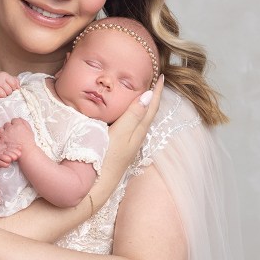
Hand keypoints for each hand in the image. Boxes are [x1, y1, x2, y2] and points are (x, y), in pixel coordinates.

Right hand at [0, 71, 20, 97]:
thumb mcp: (5, 77)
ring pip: (3, 95)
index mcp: (4, 75)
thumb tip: (19, 88)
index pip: (14, 84)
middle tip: (4, 92)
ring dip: (3, 97)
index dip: (14, 88)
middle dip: (8, 93)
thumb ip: (14, 81)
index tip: (11, 89)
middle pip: (9, 91)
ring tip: (0, 94)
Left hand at [0, 118, 33, 146]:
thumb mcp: (30, 130)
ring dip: (1, 132)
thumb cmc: (29, 143)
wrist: (27, 153)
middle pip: (6, 124)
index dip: (15, 124)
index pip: (14, 120)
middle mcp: (10, 129)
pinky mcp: (0, 142)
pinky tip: (0, 140)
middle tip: (11, 133)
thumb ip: (25, 123)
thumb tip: (20, 118)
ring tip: (4, 136)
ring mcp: (4, 135)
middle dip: (8, 128)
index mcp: (18, 125)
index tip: (16, 128)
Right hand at [92, 75, 164, 199]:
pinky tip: (127, 113)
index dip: (157, 91)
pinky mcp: (121, 146)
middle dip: (153, 95)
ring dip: (144, 104)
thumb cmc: (106, 157)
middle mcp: (137, 136)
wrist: (97, 184)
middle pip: (149, 111)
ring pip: (141, 118)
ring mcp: (129, 142)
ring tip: (143, 91)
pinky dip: (134, 113)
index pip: (151, 106)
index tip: (161, 75)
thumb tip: (149, 95)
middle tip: (154, 79)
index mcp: (139, 130)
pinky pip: (132, 124)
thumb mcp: (120, 133)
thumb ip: (133, 114)